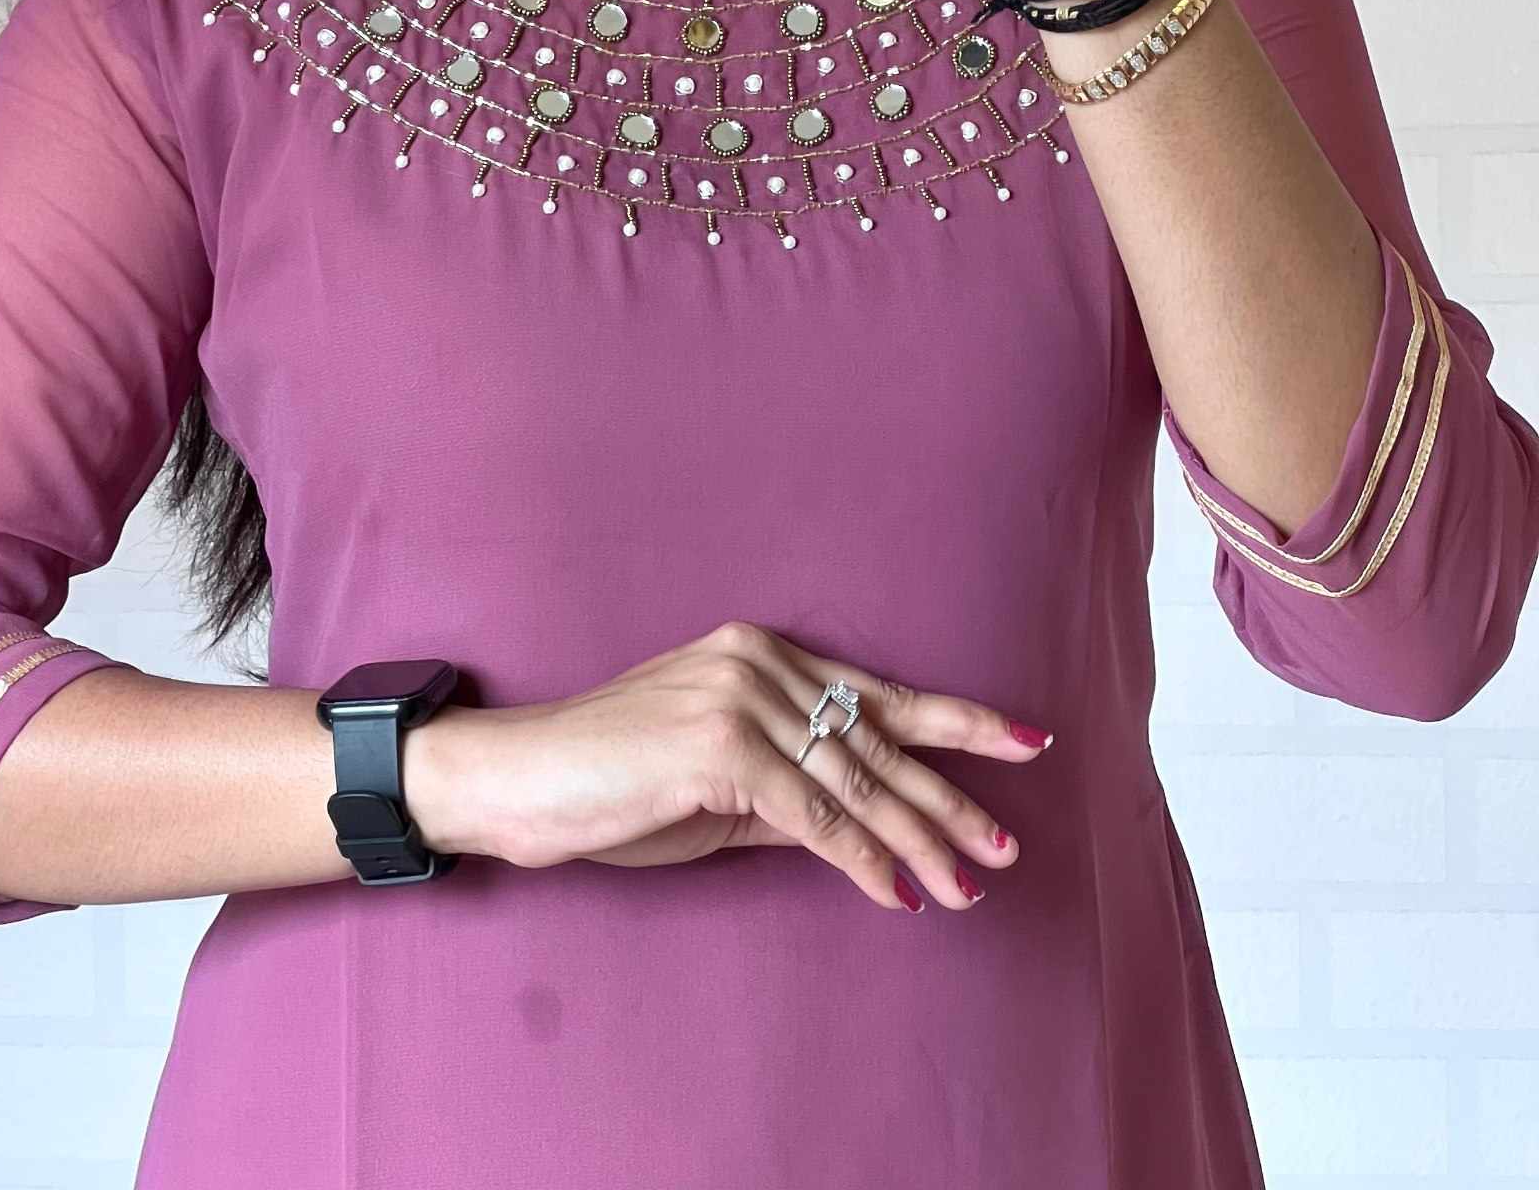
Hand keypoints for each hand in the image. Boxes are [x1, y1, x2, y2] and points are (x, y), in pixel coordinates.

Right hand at [400, 618, 1052, 913]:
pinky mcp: (719, 747)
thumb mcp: (719, 787)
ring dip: (917, 841)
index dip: (957, 721)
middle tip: (1006, 845)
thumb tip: (865, 825)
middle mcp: (758, 662)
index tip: (1024, 741)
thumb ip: (791, 794)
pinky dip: (860, 859)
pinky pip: (810, 814)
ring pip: (854, 781)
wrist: (523, 778)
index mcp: (761, 653)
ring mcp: (739, 698)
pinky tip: (898, 894)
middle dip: (949, 799)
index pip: (876, 693)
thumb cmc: (612, 784)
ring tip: (970, 881)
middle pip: (876, 741)